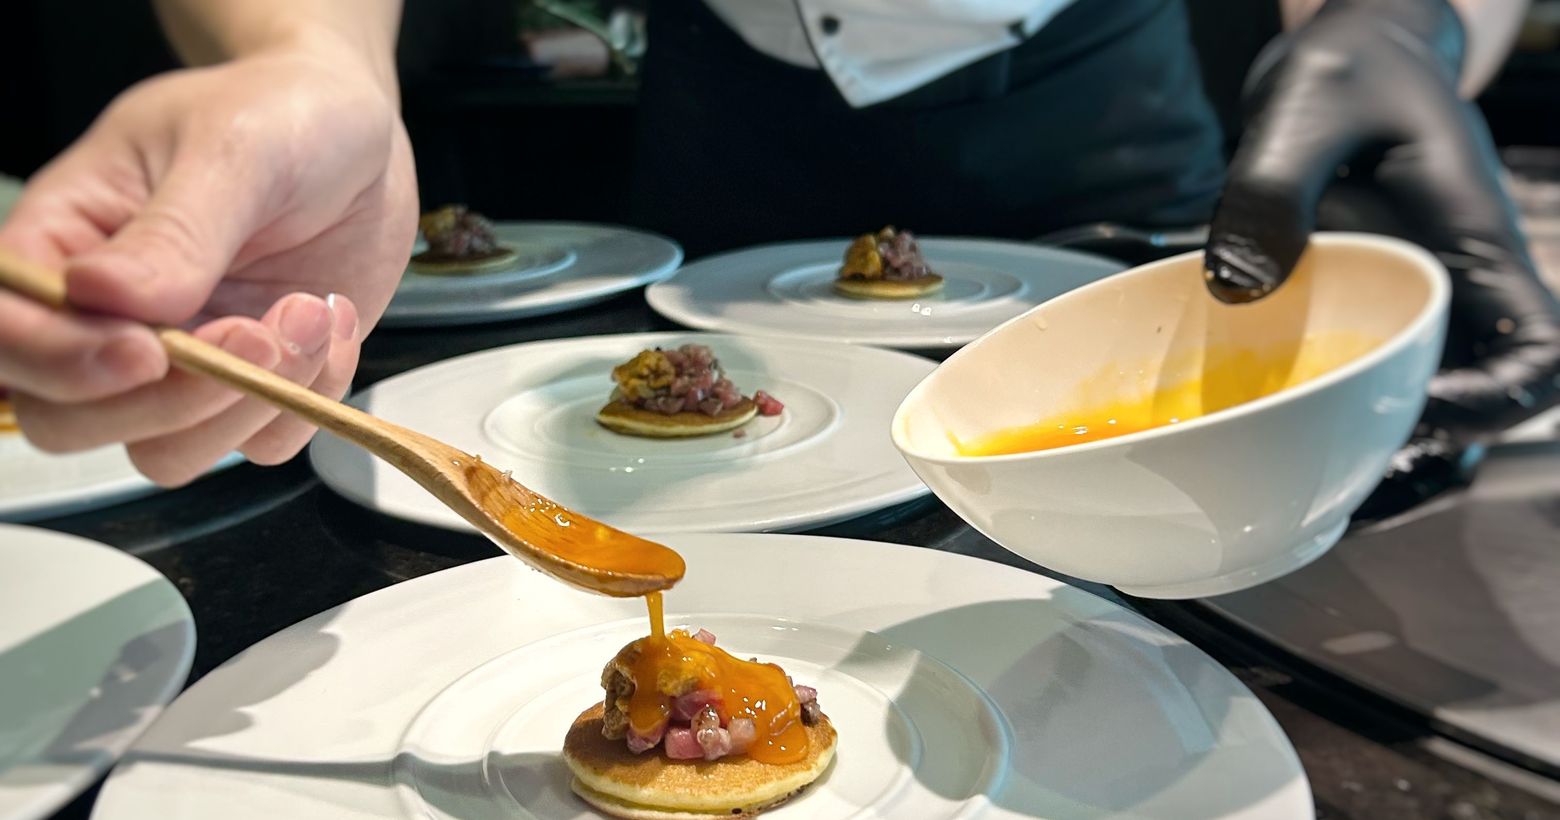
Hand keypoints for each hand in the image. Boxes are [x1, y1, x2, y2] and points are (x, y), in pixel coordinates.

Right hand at [0, 44, 418, 485]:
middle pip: (70, 421)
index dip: (58, 361)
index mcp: (65, 244)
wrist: (363, 138)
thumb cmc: (280, 117)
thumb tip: (105, 297)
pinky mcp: (253, 387)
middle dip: (170, 400)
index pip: (8, 332)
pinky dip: (307, 403)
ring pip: (166, 452)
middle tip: (260, 331)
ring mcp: (182, 361)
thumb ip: (175, 230)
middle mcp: (109, 318)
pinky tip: (332, 325)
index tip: (147, 351)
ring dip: (249, 406)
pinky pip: (261, 445)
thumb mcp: (233, 149)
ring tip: (313, 313)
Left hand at [1203, 0, 1559, 520]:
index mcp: (1472, 246)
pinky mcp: (1366, 298)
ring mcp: (1413, 295)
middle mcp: (1453, 285)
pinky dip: (1327, 398)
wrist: (1350, 51)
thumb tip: (1239, 283)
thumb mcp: (1304, 109)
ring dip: (1372, 431)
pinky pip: (1364, 365)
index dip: (1492, 403)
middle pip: (1481, 398)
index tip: (1417, 412)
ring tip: (1297, 451)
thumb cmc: (1347, 70)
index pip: (1536, 354)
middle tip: (1332, 453)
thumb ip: (1274, 191)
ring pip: (1423, 392)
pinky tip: (1265, 409)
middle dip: (1421, 441)